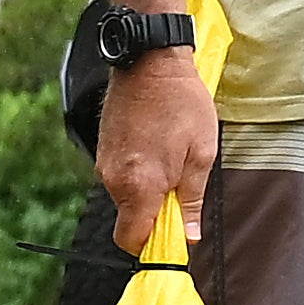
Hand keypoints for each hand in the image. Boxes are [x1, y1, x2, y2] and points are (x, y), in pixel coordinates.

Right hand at [97, 39, 216, 256]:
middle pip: (129, 218)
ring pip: (125, 197)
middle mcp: (114, 180)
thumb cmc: (182, 103)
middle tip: (180, 186)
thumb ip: (192, 198)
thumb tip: (189, 236)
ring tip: (170, 157)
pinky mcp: (102, 149)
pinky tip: (155, 146)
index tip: (173, 234)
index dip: (153, 244)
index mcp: (140, 186)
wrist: (149, 61)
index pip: (132, 239)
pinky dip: (136, 172)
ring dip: (146, 189)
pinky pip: (119, 176)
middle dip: (153, 213)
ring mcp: (103, 163)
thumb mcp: (201, 152)